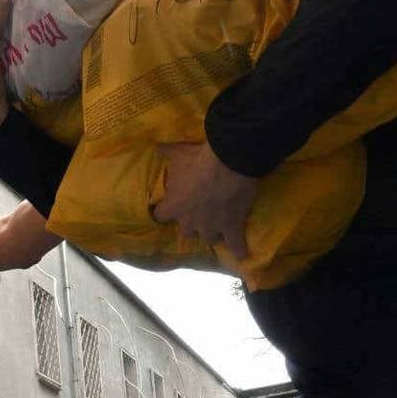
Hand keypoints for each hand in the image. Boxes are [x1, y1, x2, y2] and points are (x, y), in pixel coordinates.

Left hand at [151, 142, 259, 258]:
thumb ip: (165, 151)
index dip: (164, 211)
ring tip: (218, 227)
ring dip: (212, 233)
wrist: (229, 162)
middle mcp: (191, 222)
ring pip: (209, 238)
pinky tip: (241, 254)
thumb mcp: (176, 152)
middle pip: (187, 232)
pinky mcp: (233, 227)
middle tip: (198, 214)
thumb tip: (156, 143)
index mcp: (174, 206)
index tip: (166, 207)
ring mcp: (212, 227)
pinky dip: (238, 249)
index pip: (160, 216)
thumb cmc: (198, 158)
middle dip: (191, 224)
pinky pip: (236, 244)